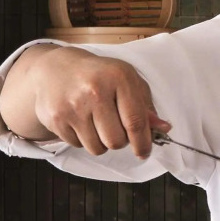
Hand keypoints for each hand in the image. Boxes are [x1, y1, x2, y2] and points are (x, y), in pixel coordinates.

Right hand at [6, 45, 170, 157]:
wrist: (56, 68)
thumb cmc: (99, 76)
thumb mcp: (127, 80)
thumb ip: (146, 105)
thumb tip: (164, 129)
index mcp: (118, 78)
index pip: (135, 122)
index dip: (143, 143)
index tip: (144, 152)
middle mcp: (94, 91)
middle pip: (116, 141)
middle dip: (120, 141)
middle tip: (116, 128)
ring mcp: (72, 106)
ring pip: (97, 148)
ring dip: (102, 142)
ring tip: (97, 123)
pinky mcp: (56, 118)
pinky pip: (78, 145)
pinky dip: (83, 139)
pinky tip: (81, 121)